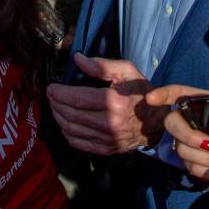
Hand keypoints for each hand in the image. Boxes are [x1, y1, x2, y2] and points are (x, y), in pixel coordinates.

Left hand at [46, 53, 168, 155]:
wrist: (158, 121)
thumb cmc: (142, 91)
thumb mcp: (127, 70)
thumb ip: (102, 65)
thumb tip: (77, 59)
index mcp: (114, 102)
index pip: (77, 98)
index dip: (59, 93)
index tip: (51, 87)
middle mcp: (109, 124)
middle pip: (71, 114)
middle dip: (56, 104)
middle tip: (51, 95)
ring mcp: (107, 139)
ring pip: (71, 130)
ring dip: (59, 117)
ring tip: (56, 106)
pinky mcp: (106, 149)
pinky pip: (79, 143)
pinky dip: (67, 133)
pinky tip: (65, 122)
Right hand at [146, 85, 208, 184]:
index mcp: (202, 103)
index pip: (177, 93)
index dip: (162, 94)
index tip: (151, 99)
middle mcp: (190, 120)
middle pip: (172, 123)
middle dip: (189, 136)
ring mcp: (188, 142)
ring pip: (182, 149)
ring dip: (206, 159)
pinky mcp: (191, 162)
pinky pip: (192, 168)